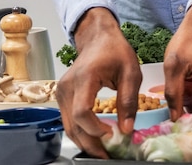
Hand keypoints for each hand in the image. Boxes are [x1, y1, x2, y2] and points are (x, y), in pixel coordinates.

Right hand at [55, 8, 141, 158]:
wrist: (98, 38)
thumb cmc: (115, 51)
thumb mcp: (131, 72)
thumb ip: (129, 100)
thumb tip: (126, 129)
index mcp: (85, 77)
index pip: (83, 111)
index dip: (96, 128)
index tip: (113, 135)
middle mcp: (67, 87)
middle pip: (73, 125)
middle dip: (91, 144)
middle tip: (109, 155)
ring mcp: (61, 92)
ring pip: (68, 127)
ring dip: (85, 142)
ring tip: (104, 152)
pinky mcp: (62, 97)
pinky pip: (69, 120)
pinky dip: (81, 132)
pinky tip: (96, 139)